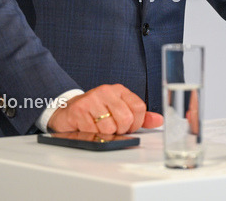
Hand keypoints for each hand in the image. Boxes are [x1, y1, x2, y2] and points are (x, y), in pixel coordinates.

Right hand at [47, 84, 163, 134]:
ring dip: (105, 134)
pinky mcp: (79, 111)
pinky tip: (88, 128)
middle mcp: (106, 91)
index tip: (129, 127)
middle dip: (121, 130)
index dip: (136, 123)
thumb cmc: (95, 111)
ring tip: (99, 128)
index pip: (139, 108)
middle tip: (113, 129)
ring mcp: (91, 100)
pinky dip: (92, 135)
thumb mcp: (119, 109)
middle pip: (126, 118)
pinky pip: (93, 131)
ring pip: (110, 128)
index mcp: (119, 90)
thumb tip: (159, 120)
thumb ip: (140, 116)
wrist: (66, 109)